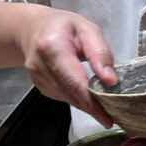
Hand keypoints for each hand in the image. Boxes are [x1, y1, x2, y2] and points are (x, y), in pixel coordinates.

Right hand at [21, 8, 117, 127]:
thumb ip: (100, 53)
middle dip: (93, 109)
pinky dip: (79, 101)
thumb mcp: (87, 29)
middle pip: (71, 94)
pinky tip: (90, 99)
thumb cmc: (64, 27)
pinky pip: (65, 98)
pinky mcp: (41, 87)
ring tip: (107, 112)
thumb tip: (110, 81)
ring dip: (88, 107)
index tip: (108, 117)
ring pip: (69, 99)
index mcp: (52, 47)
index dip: (92, 102)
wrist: (32, 29)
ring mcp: (38, 79)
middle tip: (113, 118)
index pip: (74, 81)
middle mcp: (41, 66)